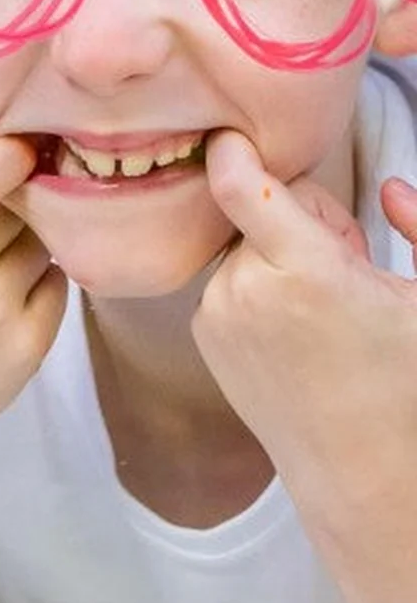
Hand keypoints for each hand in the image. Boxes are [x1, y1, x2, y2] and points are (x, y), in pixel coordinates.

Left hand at [196, 129, 416, 491]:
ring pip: (245, 243)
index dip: (234, 148)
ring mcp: (217, 314)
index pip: (240, 182)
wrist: (362, 472)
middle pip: (260, 207)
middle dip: (301, 219)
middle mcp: (247, 289)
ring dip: (279, 253)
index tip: (234, 130)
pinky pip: (229, 279)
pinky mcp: (205, 335)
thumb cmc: (406, 385)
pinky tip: (296, 326)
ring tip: (324, 304)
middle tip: (347, 264)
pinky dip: (257, 285)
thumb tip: (387, 185)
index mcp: (306, 272)